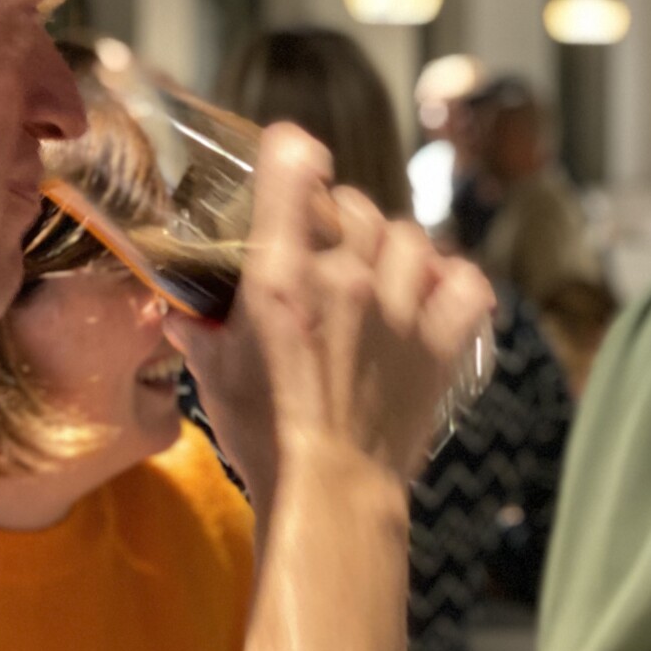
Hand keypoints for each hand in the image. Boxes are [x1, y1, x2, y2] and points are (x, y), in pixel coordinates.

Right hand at [170, 125, 492, 491]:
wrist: (328, 496)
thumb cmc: (265, 438)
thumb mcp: (214, 376)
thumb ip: (200, 332)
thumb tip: (182, 313)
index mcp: (282, 280)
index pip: (294, 172)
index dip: (294, 154)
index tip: (294, 155)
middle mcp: (346, 280)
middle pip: (356, 205)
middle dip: (341, 213)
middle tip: (328, 239)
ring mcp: (400, 310)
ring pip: (410, 237)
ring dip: (394, 246)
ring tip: (381, 267)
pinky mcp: (439, 345)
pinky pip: (468, 284)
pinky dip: (457, 281)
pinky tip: (439, 290)